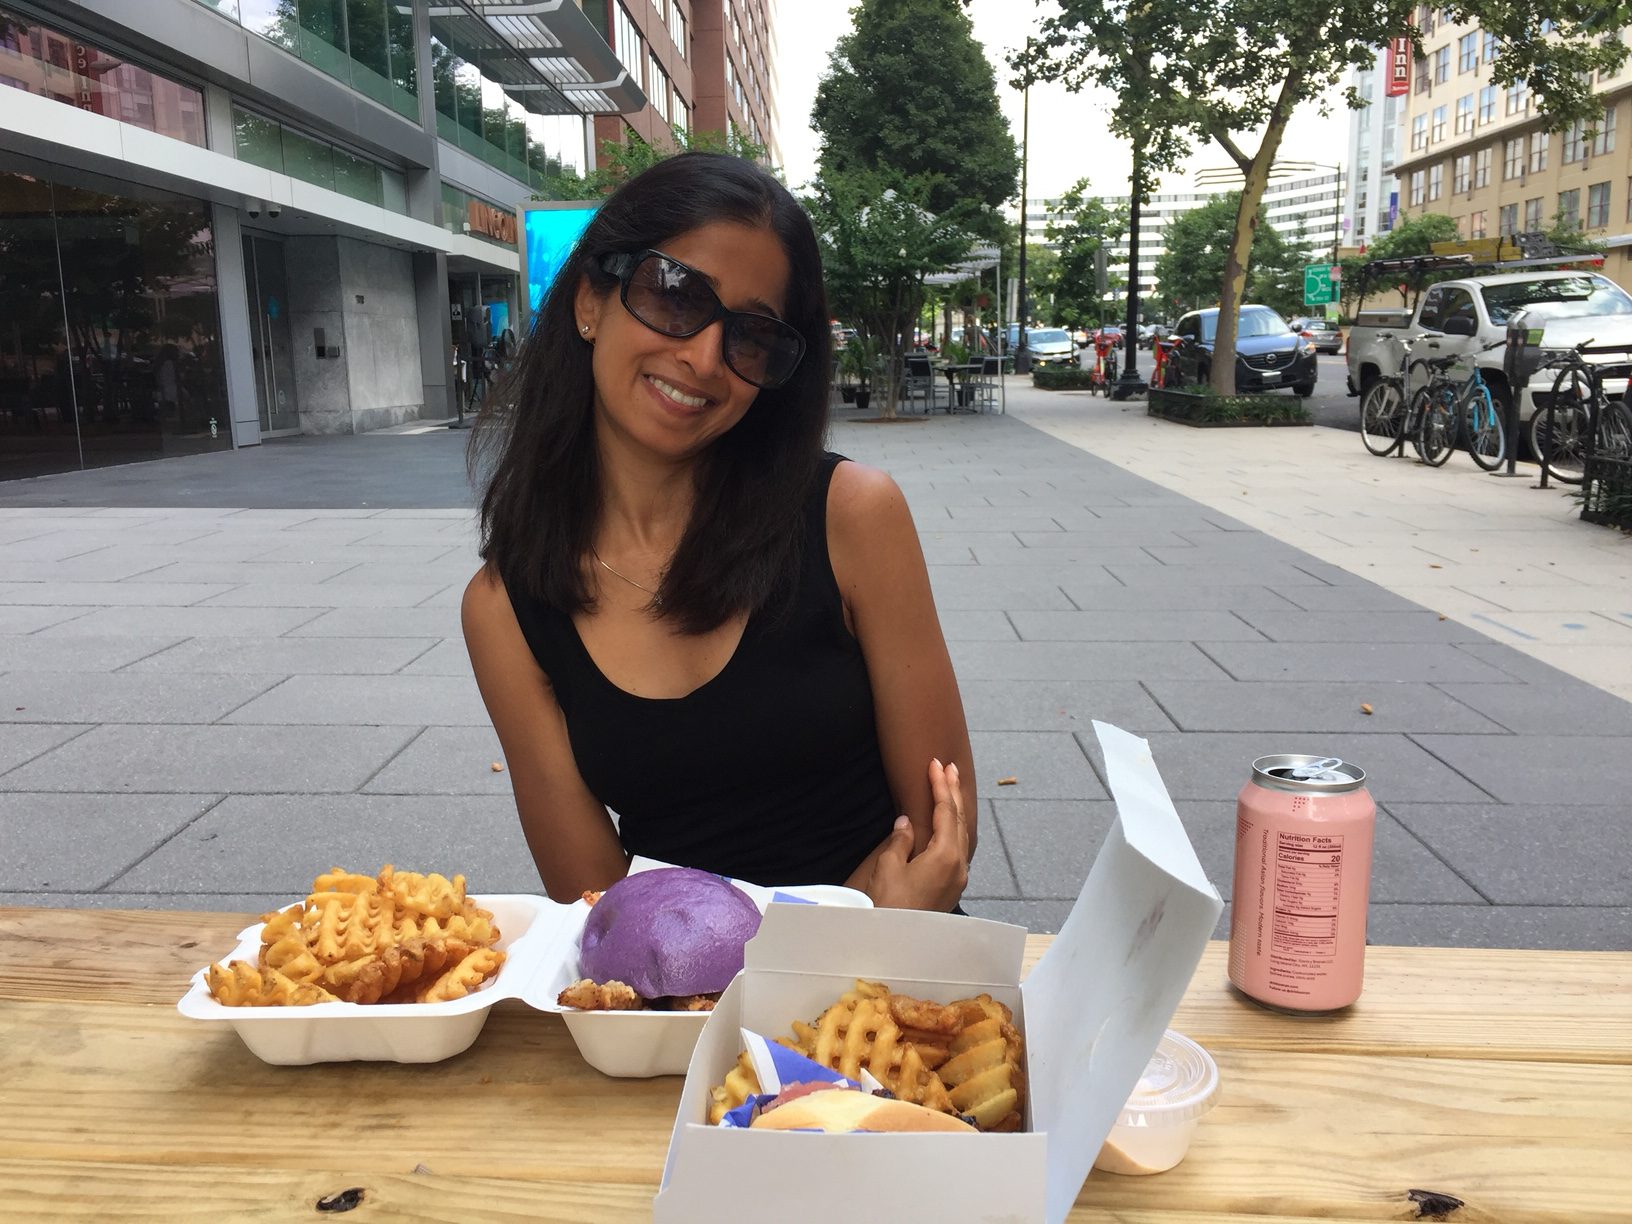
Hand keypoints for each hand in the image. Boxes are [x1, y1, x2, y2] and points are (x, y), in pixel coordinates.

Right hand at [845, 759, 968, 911]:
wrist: (895, 945)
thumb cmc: (888, 905)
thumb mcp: (888, 868)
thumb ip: (900, 841)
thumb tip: (906, 824)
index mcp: (946, 856)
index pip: (945, 812)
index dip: (940, 786)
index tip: (935, 764)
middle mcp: (959, 866)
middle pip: (960, 821)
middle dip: (954, 793)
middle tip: (949, 768)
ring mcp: (958, 879)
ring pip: (962, 836)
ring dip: (956, 811)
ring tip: (951, 789)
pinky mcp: (951, 889)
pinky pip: (958, 850)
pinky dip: (954, 830)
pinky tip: (948, 826)